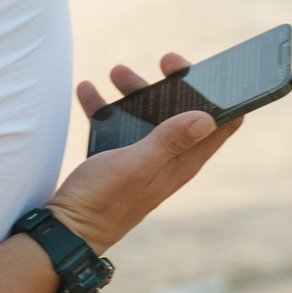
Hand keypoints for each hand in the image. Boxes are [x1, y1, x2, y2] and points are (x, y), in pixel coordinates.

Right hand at [46, 53, 235, 250]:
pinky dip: (106, 107)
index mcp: (182, 161)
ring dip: (136, 92)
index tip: (210, 70)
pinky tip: (88, 91)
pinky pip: (118, 125)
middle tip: (164, 61)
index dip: (223, 94)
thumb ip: (170, 140)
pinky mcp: (119, 159)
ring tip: (115, 72)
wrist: (67, 231)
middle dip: (176, 84)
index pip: (222, 123)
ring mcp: (144, 158)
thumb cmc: (103, 202)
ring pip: (149, 115)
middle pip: (184, 111)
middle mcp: (169, 158)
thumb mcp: (138, 165)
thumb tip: (208, 116)